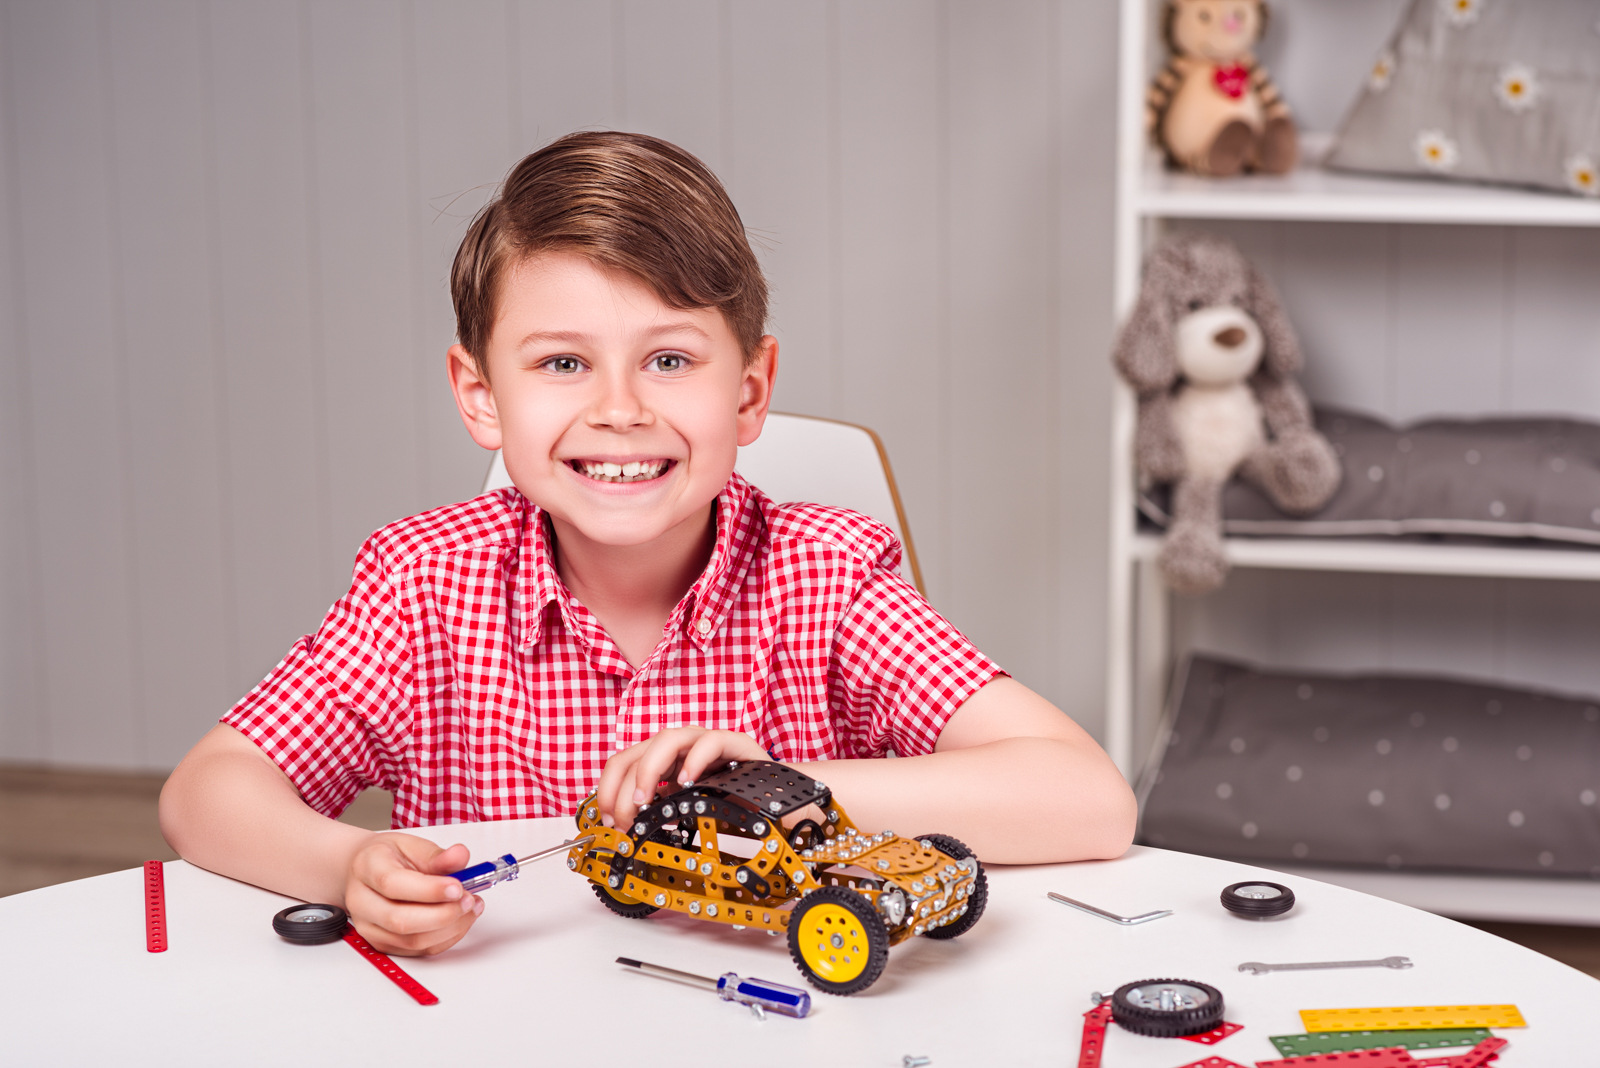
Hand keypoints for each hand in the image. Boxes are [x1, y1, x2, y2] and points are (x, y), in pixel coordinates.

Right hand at [343, 834, 481, 955]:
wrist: (364, 874)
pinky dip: (446, 938)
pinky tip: (460, 921)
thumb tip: (459, 856)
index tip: (458, 887)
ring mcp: (370, 927)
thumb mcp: (411, 845)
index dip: (429, 890)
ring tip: (470, 908)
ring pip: (411, 941)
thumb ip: (437, 854)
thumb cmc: (388, 858)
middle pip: (400, 920)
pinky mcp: (383, 944)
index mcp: (367, 868)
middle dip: (443, 914)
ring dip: (449, 928)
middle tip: (468, 900)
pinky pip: (418, 951)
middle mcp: (362, 902)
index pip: (392, 884)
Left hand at [594, 728, 768, 828]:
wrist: (774, 799)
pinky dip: (695, 760)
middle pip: (636, 753)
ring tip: (644, 799)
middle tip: (624, 820)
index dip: (608, 791)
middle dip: (622, 790)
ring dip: (647, 771)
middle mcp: (681, 745)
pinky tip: (687, 783)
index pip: (622, 763)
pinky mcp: (734, 742)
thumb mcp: (682, 809)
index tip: (609, 821)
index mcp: (664, 759)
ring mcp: (705, 740)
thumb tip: (626, 827)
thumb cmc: (728, 802)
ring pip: (667, 738)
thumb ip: (658, 810)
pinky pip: (711, 741)